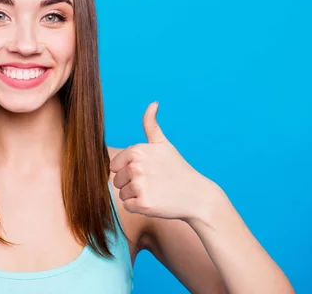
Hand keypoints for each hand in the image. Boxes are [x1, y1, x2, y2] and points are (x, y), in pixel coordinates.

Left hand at [110, 102, 217, 221]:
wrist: (197, 196)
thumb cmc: (177, 169)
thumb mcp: (164, 145)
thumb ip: (151, 125)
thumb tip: (153, 103)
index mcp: (137, 150)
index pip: (115, 166)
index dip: (129, 170)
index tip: (147, 171)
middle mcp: (136, 167)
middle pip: (117, 180)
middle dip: (131, 184)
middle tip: (153, 183)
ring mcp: (139, 186)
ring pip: (122, 194)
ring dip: (135, 196)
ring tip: (155, 191)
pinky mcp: (143, 204)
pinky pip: (128, 206)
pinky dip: (139, 207)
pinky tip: (155, 202)